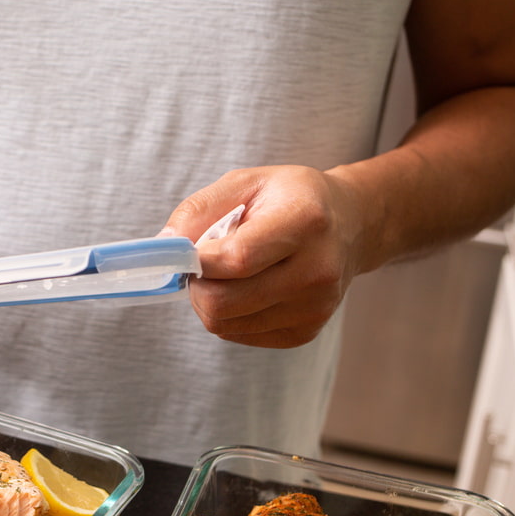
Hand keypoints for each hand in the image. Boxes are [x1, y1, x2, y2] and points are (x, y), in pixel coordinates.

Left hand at [162, 165, 366, 347]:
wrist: (349, 226)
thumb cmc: (290, 199)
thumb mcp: (246, 182)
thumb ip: (199, 210)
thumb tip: (164, 245)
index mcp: (306, 221)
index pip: (237, 259)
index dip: (198, 261)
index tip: (186, 252)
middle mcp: (317, 270)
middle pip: (224, 302)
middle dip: (197, 285)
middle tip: (202, 263)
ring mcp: (314, 307)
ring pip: (224, 323)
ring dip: (210, 300)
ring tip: (227, 272)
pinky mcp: (305, 332)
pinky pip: (238, 333)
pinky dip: (228, 314)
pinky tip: (246, 287)